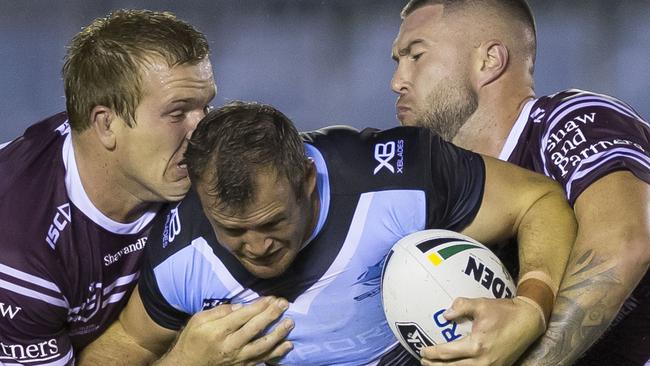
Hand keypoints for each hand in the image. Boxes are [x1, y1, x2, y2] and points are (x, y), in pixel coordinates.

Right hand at [158, 296, 293, 365]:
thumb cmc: (192, 340)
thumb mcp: (198, 320)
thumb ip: (219, 312)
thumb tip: (240, 306)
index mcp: (218, 332)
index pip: (243, 316)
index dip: (260, 306)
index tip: (272, 297)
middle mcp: (230, 346)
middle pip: (255, 329)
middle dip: (272, 315)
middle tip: (285, 303)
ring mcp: (238, 359)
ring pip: (263, 346)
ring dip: (279, 334)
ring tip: (290, 322)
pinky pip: (263, 360)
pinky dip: (277, 353)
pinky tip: (288, 345)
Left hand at [420, 297, 543, 365]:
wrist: (529, 321)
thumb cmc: (504, 311)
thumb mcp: (481, 304)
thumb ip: (461, 306)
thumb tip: (445, 315)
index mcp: (476, 345)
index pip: (447, 353)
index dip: (432, 353)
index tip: (422, 349)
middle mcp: (483, 360)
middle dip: (435, 365)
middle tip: (423, 360)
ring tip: (434, 365)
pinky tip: (455, 365)